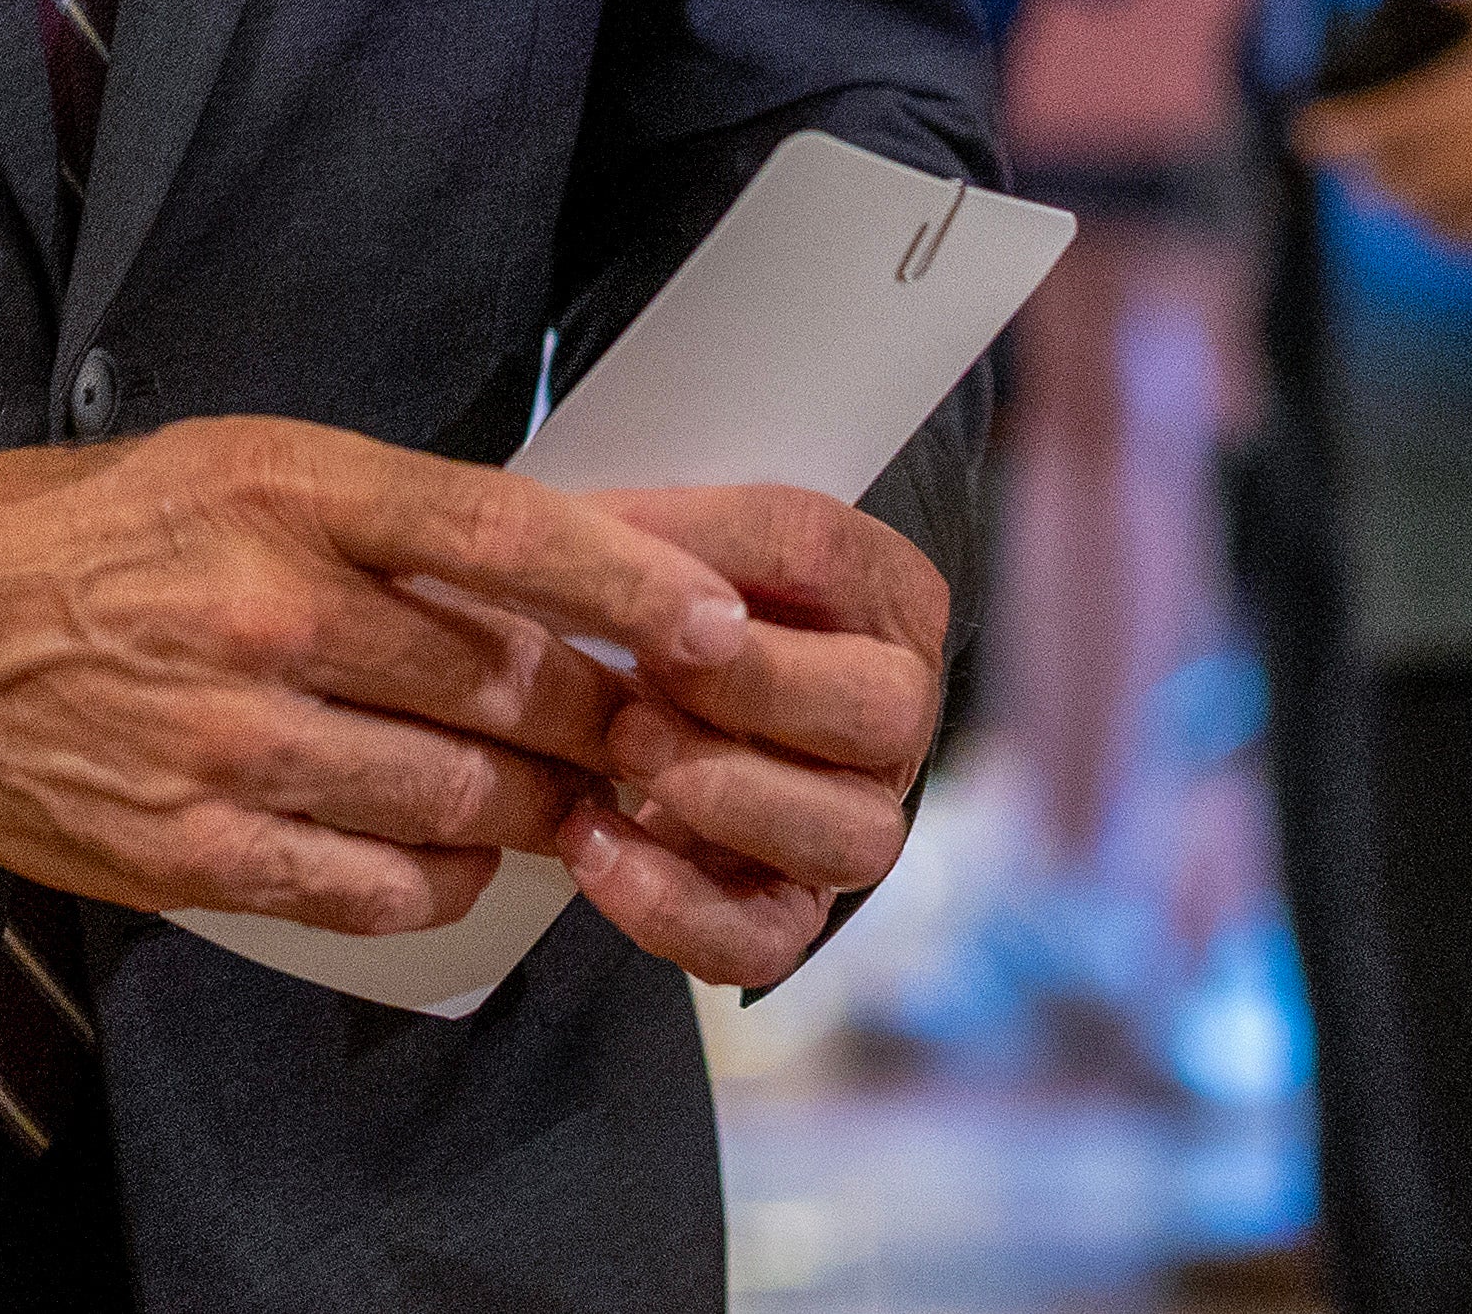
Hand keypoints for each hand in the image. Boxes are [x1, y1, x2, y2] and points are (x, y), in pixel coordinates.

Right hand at [0, 417, 758, 938]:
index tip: (717, 623)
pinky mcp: (191, 851)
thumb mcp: (233, 465)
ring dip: (530, 807)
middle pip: (501, 686)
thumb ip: (380, 518)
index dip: (626, 586)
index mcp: (281, 488)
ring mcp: (227, 742)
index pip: (499, 532)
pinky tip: (447, 854)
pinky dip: (440, 880)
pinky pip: (378, 888)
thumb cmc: (83, 534)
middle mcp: (264, 611)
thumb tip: (543, 578)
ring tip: (553, 795)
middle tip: (645, 730)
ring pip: (457, 798)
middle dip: (597, 718)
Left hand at [561, 482, 955, 992]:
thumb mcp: (663, 540)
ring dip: (730, 797)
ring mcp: (856, 822)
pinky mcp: (793, 910)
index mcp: (880, 593)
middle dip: (756, 691)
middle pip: (881, 709)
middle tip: (646, 675)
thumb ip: (642, 531)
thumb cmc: (666, 609)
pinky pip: (766, 940)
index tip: (626, 552)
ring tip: (622, 751)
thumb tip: (576, 540)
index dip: (716, 549)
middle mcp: (894, 713)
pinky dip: (677, 906)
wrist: (661, 706)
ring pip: (853, 841)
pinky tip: (595, 847)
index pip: (820, 551)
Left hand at [1292, 0, 1471, 254]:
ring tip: (1382, 188)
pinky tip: (1433, 217)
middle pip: (1407, 177)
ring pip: (1441, 214)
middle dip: (1368, 171)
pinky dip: (1452, 231)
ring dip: (1405, 203)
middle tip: (1344, 161)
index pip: (1391, 118)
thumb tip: (1397, 11)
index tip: (1307, 131)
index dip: (1342, 129)